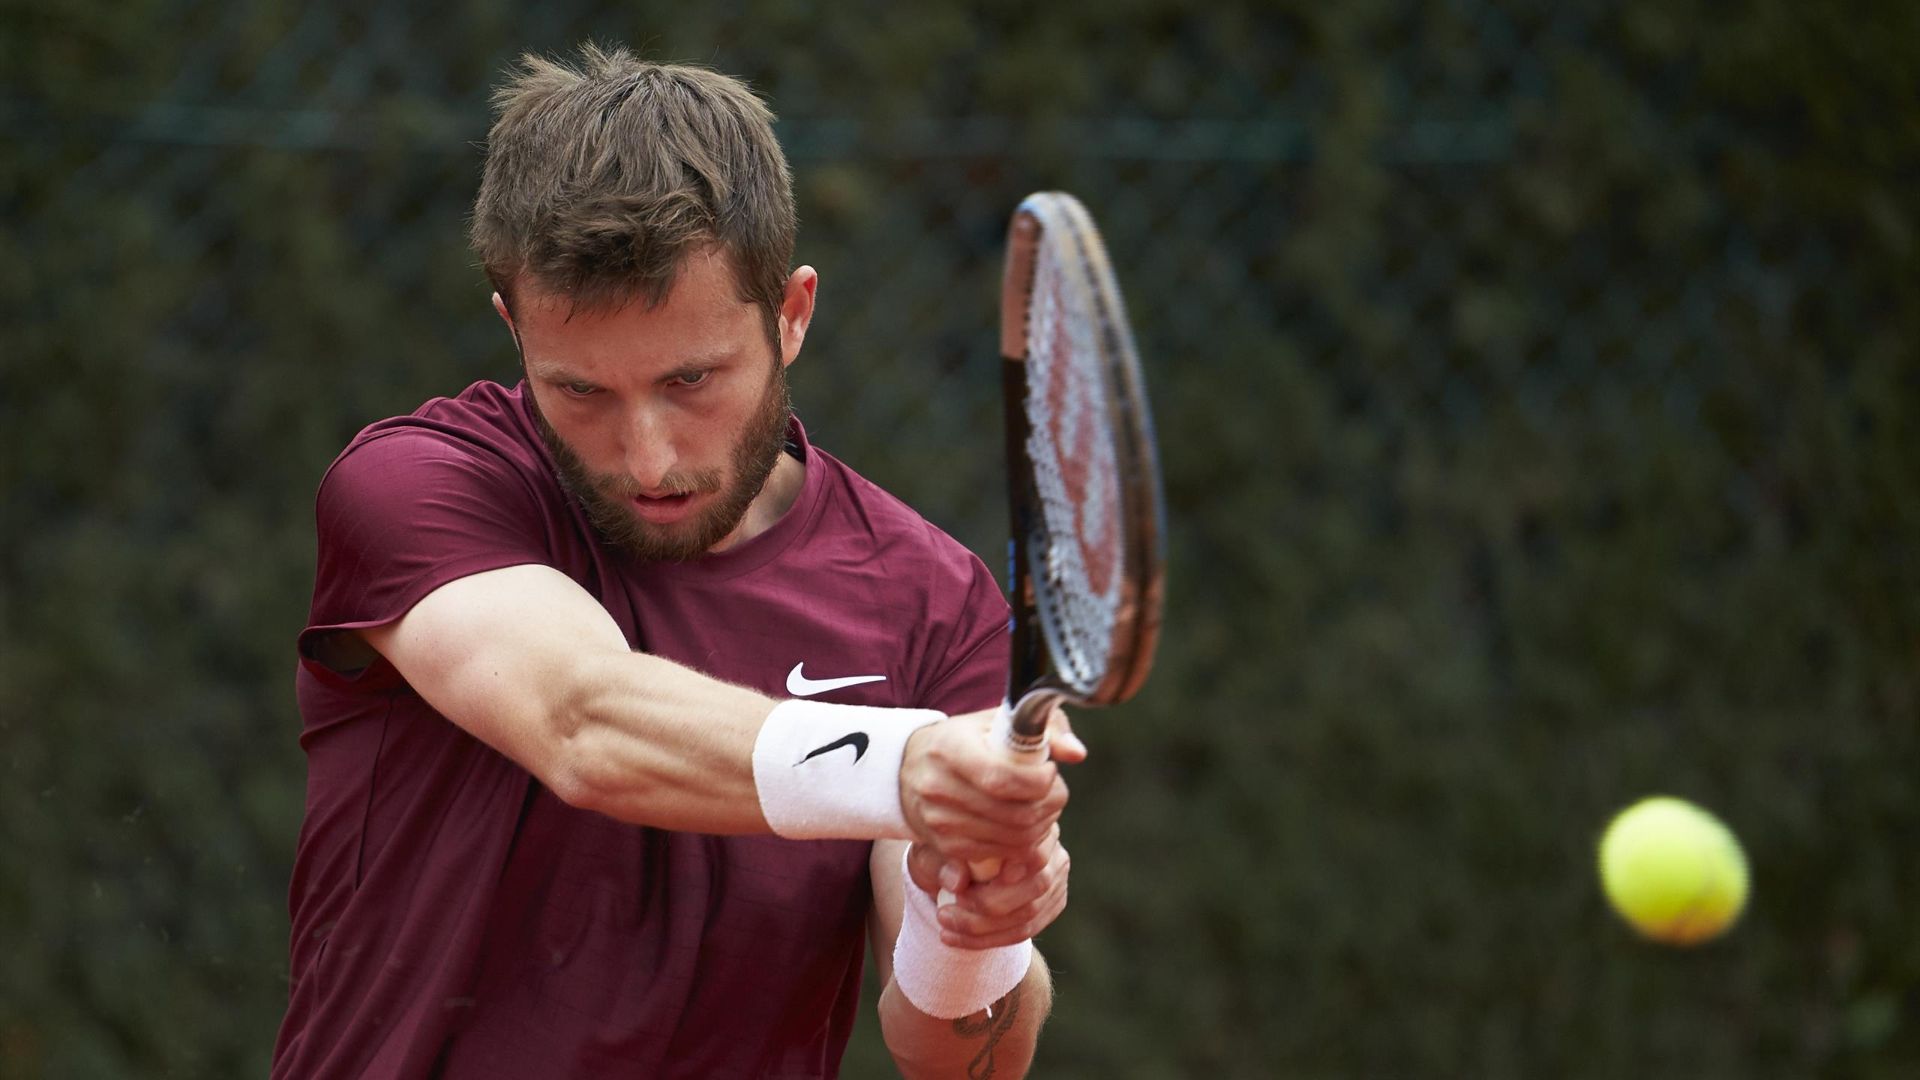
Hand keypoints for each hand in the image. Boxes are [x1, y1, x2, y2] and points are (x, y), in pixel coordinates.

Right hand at [898, 704, 1086, 870]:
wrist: (909, 767)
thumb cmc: (966, 739)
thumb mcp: (998, 720)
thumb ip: (1045, 728)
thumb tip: (1076, 753)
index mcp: (950, 748)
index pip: (1002, 778)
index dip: (1039, 781)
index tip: (1050, 770)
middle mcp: (939, 787)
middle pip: (1014, 814)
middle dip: (1050, 805)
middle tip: (1054, 791)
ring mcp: (940, 821)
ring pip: (1013, 839)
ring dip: (1042, 826)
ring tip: (1043, 806)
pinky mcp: (946, 846)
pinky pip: (1001, 854)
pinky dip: (1024, 844)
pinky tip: (1025, 825)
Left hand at [905, 824, 1071, 948]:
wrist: (953, 867)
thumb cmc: (942, 853)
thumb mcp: (930, 852)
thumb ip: (940, 861)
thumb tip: (958, 880)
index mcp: (1026, 822)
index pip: (1030, 846)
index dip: (1008, 869)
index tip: (963, 891)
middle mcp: (1051, 846)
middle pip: (1037, 883)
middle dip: (988, 906)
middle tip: (944, 913)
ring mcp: (1056, 876)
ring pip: (1030, 912)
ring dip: (984, 928)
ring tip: (944, 924)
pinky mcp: (1053, 902)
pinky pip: (1026, 929)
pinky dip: (989, 939)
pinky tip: (955, 938)